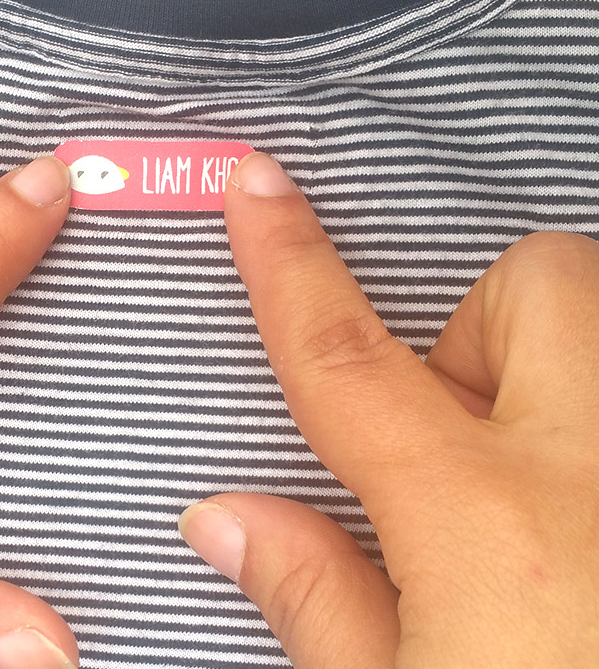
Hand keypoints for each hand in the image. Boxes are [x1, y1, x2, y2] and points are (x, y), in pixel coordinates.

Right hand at [179, 152, 598, 667]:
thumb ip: (317, 602)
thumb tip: (224, 519)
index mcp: (487, 526)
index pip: (347, 359)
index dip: (287, 261)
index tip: (257, 185)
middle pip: (539, 286)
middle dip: (480, 329)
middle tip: (459, 440)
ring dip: (557, 376)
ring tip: (543, 491)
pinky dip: (593, 438)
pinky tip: (585, 530)